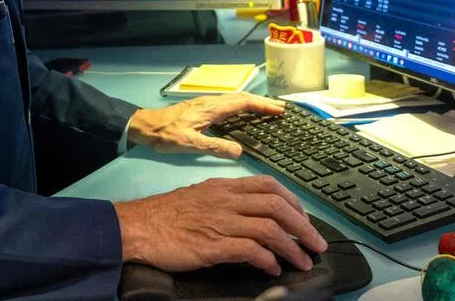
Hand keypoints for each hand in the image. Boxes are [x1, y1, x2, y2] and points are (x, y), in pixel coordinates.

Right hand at [114, 176, 327, 275]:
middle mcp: (226, 200)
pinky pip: (250, 250)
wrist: (138, 226)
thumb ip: (225, 202)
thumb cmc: (165, 215)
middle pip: (276, 206)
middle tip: (316, 244)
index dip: (293, 201)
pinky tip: (274, 269)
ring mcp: (220, 222)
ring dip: (292, 247)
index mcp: (223, 187)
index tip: (304, 217)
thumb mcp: (199, 197)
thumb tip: (251, 217)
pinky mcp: (213, 245)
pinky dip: (268, 260)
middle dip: (303, 226)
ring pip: (269, 228)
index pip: (268, 185)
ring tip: (303, 262)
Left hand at [127, 92, 284, 158]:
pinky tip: (243, 113)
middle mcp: (210, 102)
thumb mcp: (190, 144)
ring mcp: (205, 103)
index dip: (262, 105)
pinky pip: (228, 103)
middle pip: (241, 98)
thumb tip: (240, 151)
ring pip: (234, 99)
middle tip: (280, 108)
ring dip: (252, 102)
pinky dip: (241, 105)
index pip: (242, 103)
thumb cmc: (166, 135)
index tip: (279, 109)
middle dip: (262, 102)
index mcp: (211, 108)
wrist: (144, 125)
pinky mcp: (201, 108)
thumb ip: (215, 147)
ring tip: (267, 109)